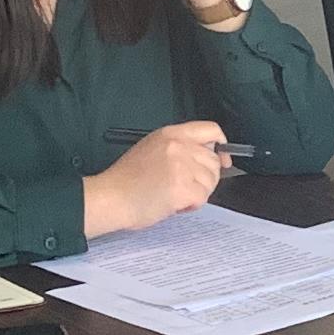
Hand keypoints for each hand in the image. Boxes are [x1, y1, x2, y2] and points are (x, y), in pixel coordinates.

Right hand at [84, 120, 229, 237]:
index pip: (211, 129)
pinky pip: (202, 198)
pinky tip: (173, 204)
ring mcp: (182, 165)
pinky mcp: (183, 187)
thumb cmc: (127, 180)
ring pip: (210, 181)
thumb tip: (210, 155)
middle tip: (183, 186)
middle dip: (204, 178)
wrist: (111, 198)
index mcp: (171, 134)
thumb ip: (180, 148)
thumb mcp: (153, 148)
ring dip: (197, 193)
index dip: (220, 145)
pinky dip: (191, 205)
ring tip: (173, 195)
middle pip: (214, 161)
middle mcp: (179, 146)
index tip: (222, 158)